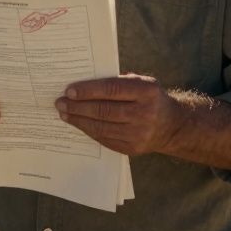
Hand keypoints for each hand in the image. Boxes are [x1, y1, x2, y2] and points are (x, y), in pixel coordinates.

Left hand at [54, 74, 185, 155]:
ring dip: (78, 120)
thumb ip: (117, 82)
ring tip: (64, 113)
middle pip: (103, 110)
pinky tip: (77, 123)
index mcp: (146, 91)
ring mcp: (138, 134)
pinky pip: (104, 139)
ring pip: (101, 127)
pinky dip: (88, 130)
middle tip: (60, 102)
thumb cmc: (149, 98)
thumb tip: (82, 84)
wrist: (171, 126)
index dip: (88, 90)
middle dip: (78, 106)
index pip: (111, 89)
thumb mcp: (141, 83)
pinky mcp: (132, 148)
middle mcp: (144, 113)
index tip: (69, 90)